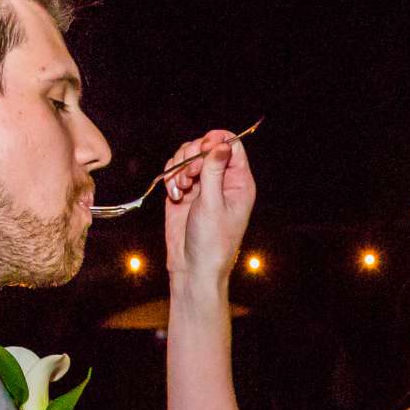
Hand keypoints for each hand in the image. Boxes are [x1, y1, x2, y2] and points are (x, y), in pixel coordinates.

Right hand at [162, 128, 254, 297]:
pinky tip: (174, 195)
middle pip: (204, 145)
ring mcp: (201, 185)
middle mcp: (221, 180)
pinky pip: (174, 170)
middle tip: (190, 176)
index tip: (202, 149)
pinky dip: (170, 177)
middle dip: (192, 156)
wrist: (193, 268)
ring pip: (186, 155)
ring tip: (181, 188)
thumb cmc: (212, 242)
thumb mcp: (213, 204)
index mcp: (238, 181)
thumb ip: (214, 170)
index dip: (214, 141)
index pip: (231, 145)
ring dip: (179, 167)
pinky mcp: (183, 192)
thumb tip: (221, 143)